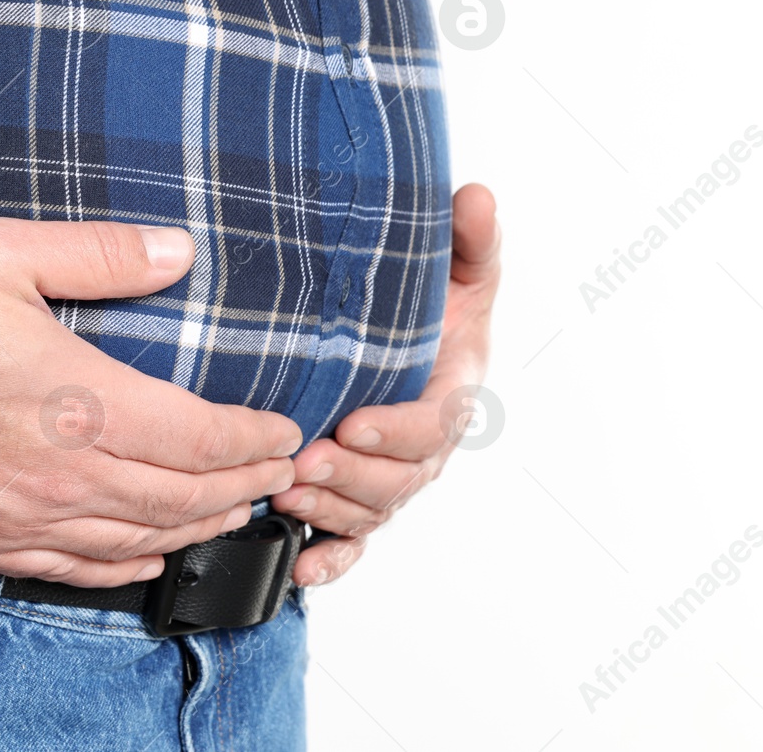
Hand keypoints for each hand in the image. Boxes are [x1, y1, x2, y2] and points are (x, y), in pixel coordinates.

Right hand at [0, 218, 301, 588]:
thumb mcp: (4, 252)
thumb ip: (101, 254)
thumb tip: (178, 250)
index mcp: (78, 401)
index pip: (200, 438)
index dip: (254, 439)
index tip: (284, 431)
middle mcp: (59, 473)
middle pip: (183, 497)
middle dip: (244, 485)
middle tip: (280, 474)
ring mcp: (19, 516)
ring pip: (137, 540)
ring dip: (199, 527)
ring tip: (236, 511)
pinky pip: (72, 571)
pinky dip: (127, 566)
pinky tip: (150, 557)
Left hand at [271, 183, 500, 585]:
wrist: (405, 336)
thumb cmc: (432, 304)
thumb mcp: (458, 266)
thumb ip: (470, 236)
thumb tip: (475, 197)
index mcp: (451, 394)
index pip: (431, 425)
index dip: (395, 429)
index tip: (354, 420)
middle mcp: (422, 446)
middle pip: (397, 480)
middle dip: (352, 475)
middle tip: (305, 463)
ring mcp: (390, 476)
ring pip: (368, 510)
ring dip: (330, 509)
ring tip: (287, 494)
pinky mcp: (360, 498)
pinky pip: (351, 541)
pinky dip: (330, 558)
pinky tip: (300, 566)